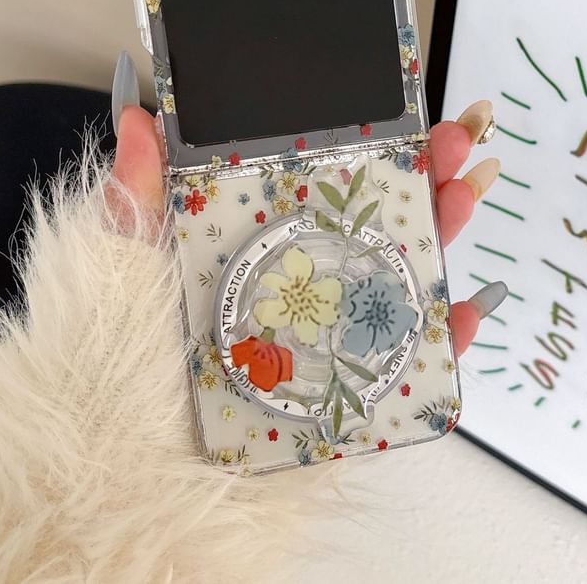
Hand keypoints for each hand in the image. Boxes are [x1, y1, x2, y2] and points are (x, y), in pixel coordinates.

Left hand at [111, 95, 505, 354]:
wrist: (124, 467)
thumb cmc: (117, 357)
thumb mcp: (124, 263)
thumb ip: (136, 195)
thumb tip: (141, 119)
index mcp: (254, 249)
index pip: (322, 191)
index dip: (367, 153)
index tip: (402, 121)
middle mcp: (298, 288)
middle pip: (373, 227)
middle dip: (420, 180)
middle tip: (452, 142)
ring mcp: (326, 337)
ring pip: (398, 280)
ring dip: (442, 237)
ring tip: (468, 193)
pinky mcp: (345, 392)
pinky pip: (407, 362)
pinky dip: (445, 337)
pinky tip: (469, 306)